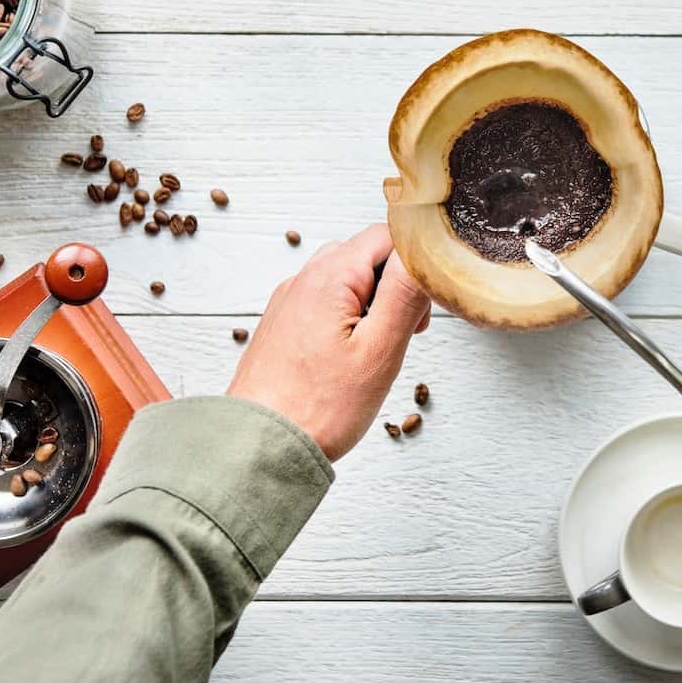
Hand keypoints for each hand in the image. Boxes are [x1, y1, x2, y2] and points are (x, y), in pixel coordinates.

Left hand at [227, 224, 431, 460]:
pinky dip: (346, 319)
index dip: (415, 265)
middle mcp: (303, 280)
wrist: (258, 447)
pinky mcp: (282, 325)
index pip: (386, 235)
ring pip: (345, 280)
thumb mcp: (379, 350)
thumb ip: (404, 294)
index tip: (421, 307)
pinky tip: (348, 358)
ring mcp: (289, 302)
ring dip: (371, 304)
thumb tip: (422, 253)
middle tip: (404, 334)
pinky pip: (324, 303)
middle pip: (366, 255)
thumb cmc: (318, 408)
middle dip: (394, 285)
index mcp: (329, 277)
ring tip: (375, 351)